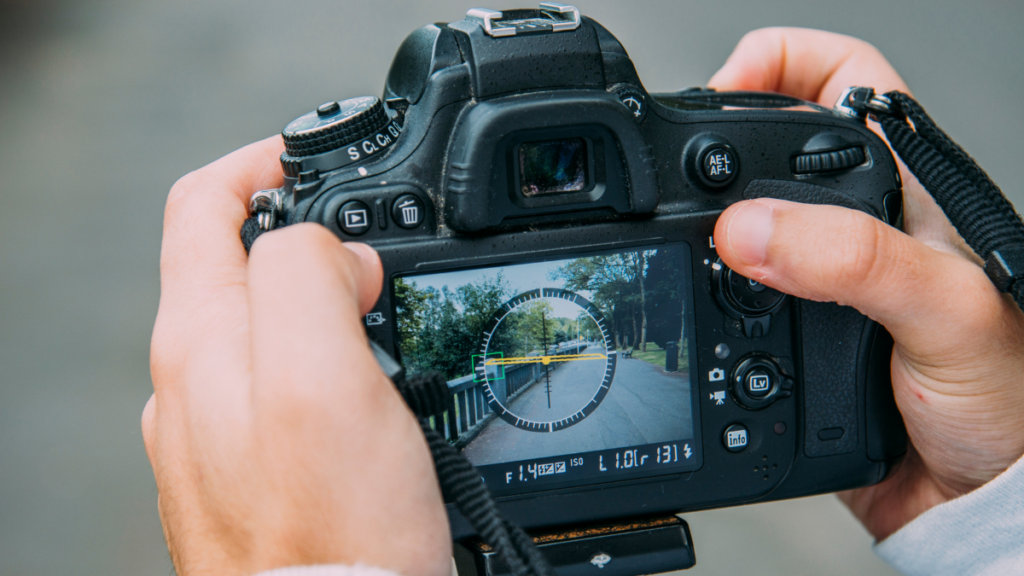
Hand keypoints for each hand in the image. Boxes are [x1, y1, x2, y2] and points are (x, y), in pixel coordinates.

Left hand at [144, 136, 450, 575]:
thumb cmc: (331, 529)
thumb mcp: (324, 375)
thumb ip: (308, 278)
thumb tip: (328, 248)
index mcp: (201, 340)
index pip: (202, 206)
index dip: (260, 163)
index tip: (314, 159)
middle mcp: (192, 382)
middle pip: (233, 263)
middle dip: (302, 234)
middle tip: (372, 252)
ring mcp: (216, 429)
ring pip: (261, 326)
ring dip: (318, 299)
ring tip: (379, 315)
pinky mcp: (250, 469)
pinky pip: (280, 385)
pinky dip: (323, 360)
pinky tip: (365, 388)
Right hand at [709, 28, 1023, 540]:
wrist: (978, 499)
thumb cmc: (1010, 399)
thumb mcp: (945, 312)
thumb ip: (854, 261)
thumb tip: (750, 230)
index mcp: (905, 188)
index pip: (840, 76)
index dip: (778, 62)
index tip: (723, 88)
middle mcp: (857, 224)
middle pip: (767, 145)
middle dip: (716, 146)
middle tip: (682, 176)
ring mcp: (817, 280)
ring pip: (735, 220)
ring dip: (697, 228)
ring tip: (677, 242)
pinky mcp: (785, 333)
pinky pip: (721, 296)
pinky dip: (694, 294)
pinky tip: (691, 306)